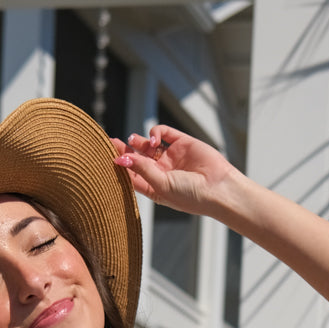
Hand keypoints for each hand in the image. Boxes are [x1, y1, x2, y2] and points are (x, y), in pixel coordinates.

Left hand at [112, 126, 236, 216]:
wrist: (218, 188)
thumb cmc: (190, 195)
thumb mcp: (161, 185)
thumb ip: (142, 169)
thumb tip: (121, 158)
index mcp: (155, 187)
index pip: (133, 175)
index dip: (121, 166)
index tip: (110, 157)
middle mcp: (162, 172)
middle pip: (138, 158)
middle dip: (125, 149)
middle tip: (112, 141)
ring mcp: (172, 157)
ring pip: (149, 144)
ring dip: (139, 141)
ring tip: (134, 140)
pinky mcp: (182, 143)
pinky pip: (165, 133)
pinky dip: (156, 132)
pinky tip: (154, 139)